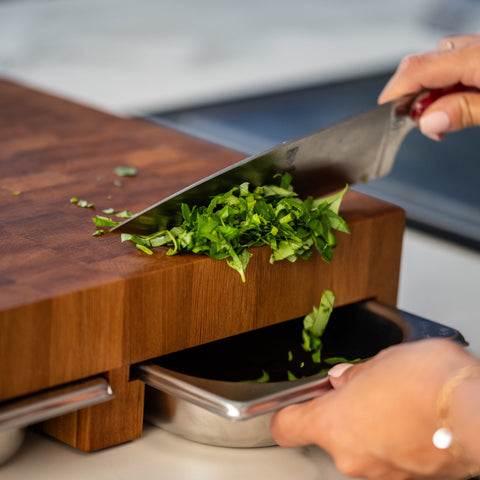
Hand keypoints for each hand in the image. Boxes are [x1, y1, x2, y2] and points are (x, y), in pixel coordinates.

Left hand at [270, 339, 478, 479]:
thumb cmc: (430, 381)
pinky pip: (389, 458)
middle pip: (330, 435)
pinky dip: (394, 442)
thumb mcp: (382, 361)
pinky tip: (414, 421)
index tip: (293, 406)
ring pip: (361, 447)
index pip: (287, 426)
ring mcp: (381, 475)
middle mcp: (352, 456)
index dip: (287, 414)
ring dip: (371, 428)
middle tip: (363, 391)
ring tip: (397, 403)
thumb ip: (356, 374)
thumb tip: (344, 379)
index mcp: (333, 423)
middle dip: (343, 414)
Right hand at [378, 34, 479, 139]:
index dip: (393, 93)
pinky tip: (458, 101)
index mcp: (477, 56)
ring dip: (431, 92)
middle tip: (423, 125)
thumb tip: (427, 121)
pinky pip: (457, 61)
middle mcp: (477, 44)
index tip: (383, 116)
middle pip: (423, 64)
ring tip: (445, 118)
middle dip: (412, 96)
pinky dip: (448, 83)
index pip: (417, 69)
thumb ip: (464, 112)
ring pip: (438, 63)